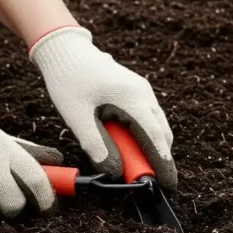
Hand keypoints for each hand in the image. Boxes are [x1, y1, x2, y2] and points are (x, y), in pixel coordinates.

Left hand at [29, 27, 175, 190]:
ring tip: (135, 167)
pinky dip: (143, 135)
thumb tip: (113, 171)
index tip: (168, 184)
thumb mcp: (77, 116)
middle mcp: (144, 94)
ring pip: (156, 125)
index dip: (163, 163)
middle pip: (161, 133)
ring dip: (149, 147)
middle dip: (158, 158)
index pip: (155, 138)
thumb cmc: (68, 79)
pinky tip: (127, 146)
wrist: (64, 48)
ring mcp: (142, 90)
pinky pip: (147, 117)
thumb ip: (96, 145)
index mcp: (132, 99)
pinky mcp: (136, 90)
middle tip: (149, 181)